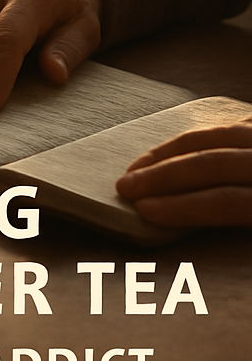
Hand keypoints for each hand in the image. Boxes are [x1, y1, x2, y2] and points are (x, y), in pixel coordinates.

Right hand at [116, 117, 251, 226]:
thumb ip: (234, 214)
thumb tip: (197, 237)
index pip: (228, 200)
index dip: (183, 207)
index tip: (145, 211)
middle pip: (211, 163)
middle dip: (161, 175)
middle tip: (125, 187)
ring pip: (211, 136)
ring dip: (166, 152)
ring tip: (137, 167)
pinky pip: (225, 123)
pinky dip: (192, 138)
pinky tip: (174, 148)